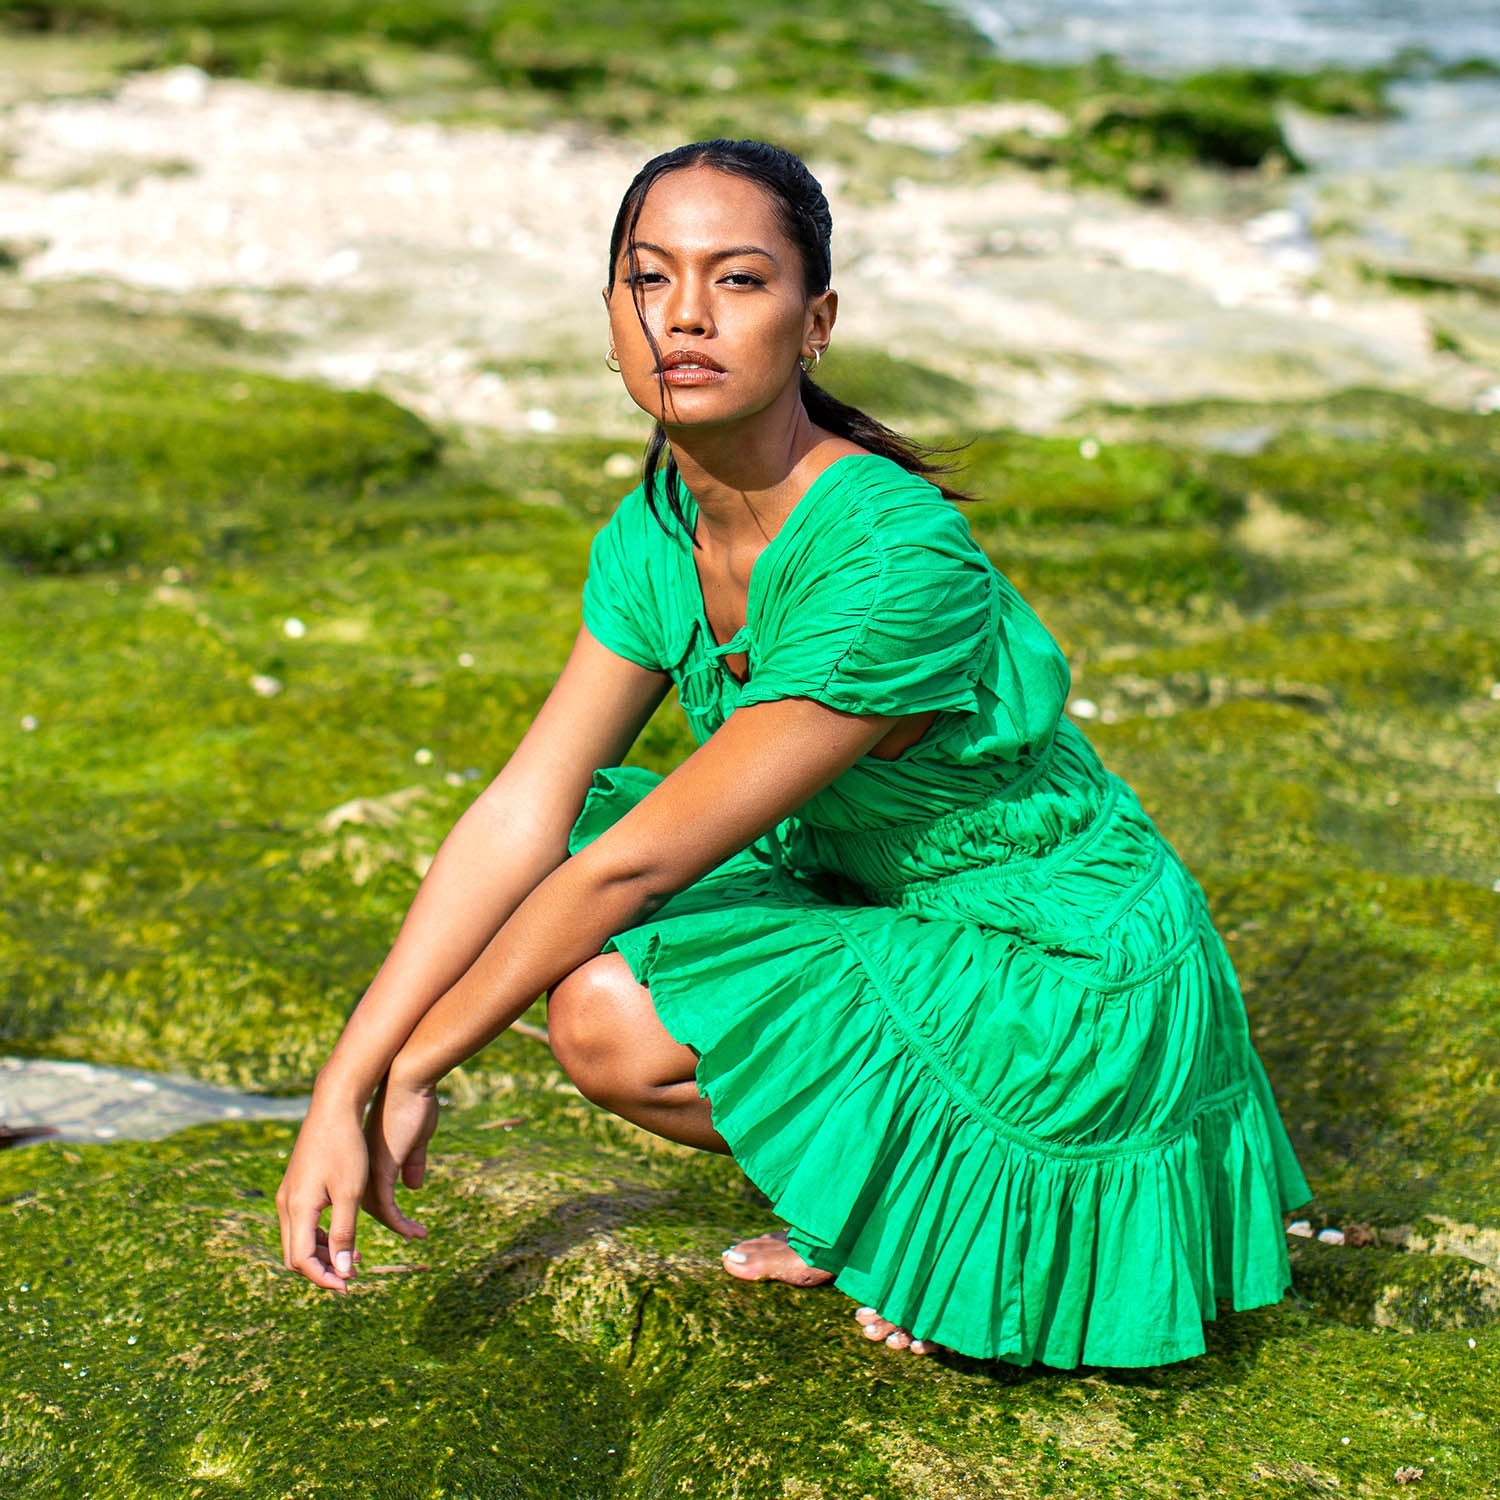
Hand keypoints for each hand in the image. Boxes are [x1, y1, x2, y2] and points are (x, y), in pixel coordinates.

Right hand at [276, 1098, 369, 1292]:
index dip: (324, 1278)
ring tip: (353, 1258)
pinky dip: (319, 1236)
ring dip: (321, 1254)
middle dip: (321, 1270)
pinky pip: (302, 1223)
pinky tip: (343, 1234)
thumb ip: (344, 1232)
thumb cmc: (346, 1148)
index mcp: (298, 1208)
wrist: (334, 1107)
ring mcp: (288, 1195)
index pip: (301, 1260)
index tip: (348, 1287)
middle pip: (295, 1254)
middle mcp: (286, 1205)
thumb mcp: (350, 1192)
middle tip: (352, 1275)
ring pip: (298, 1239)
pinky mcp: (295, 1186)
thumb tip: (344, 1271)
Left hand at [361, 1068, 438, 1242]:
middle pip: (366, 1208)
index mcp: (364, 1158)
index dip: (382, 1211)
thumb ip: (413, 1161)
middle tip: (410, 1235)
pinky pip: (386, 1207)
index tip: (401, 1224)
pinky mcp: (380, 1170)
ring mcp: (366, 1169)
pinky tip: (414, 1231)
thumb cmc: (412, 1100)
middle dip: (386, 1225)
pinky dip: (400, 1223)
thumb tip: (413, 1186)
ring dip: (399, 1226)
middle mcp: (359, 1167)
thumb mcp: (415, 1136)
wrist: (406, 1077)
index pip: (364, 1195)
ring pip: (376, 1212)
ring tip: (419, 1235)